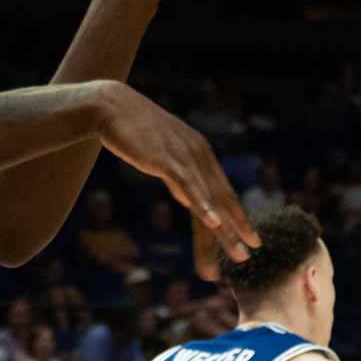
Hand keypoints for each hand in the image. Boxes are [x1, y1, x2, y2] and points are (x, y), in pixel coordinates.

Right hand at [93, 83, 255, 276]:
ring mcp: (184, 156)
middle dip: (238, 228)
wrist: (109, 106)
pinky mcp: (166, 158)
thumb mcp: (163, 155)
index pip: (222, 190)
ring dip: (225, 231)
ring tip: (238, 255)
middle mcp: (198, 154)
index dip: (237, 215)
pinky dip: (203, 205)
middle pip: (222, 198)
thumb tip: (187, 195)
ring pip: (210, 198)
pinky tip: (214, 223)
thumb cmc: (131, 130)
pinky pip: (189, 186)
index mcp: (199, 153)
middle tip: (248, 255)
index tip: (250, 239)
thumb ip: (178, 174)